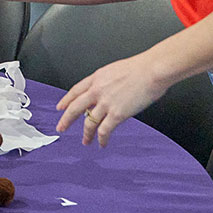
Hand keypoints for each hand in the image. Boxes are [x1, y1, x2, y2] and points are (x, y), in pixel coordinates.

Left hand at [54, 53, 173, 146]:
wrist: (152, 70)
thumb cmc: (140, 68)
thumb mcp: (115, 70)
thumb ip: (107, 81)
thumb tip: (106, 90)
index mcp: (96, 77)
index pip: (75, 90)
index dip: (66, 100)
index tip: (60, 107)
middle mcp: (97, 90)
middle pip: (75, 108)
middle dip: (66, 120)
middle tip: (61, 128)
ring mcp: (106, 103)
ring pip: (89, 122)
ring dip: (86, 134)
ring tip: (85, 141)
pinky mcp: (117, 114)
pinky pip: (104, 130)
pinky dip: (101, 139)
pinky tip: (102, 143)